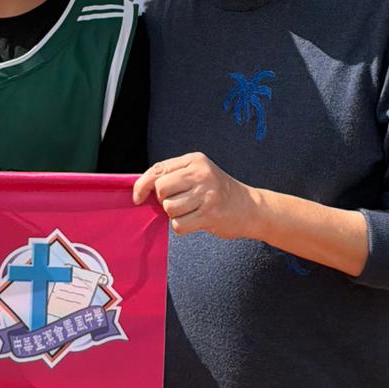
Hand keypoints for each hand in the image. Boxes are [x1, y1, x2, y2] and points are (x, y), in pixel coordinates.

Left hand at [133, 152, 261, 239]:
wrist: (250, 207)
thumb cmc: (218, 192)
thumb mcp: (199, 174)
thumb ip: (174, 176)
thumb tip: (141, 189)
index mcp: (195, 160)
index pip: (158, 169)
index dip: (142, 185)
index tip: (137, 197)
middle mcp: (201, 173)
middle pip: (161, 189)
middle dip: (163, 201)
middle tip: (179, 202)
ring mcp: (206, 193)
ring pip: (169, 208)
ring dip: (174, 215)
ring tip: (190, 211)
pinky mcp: (209, 214)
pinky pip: (178, 225)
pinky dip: (182, 227)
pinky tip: (195, 221)